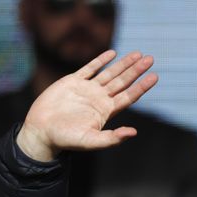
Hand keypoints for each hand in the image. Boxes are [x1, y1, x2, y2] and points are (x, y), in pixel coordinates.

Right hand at [16, 50, 158, 161]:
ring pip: (109, 73)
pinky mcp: (72, 82)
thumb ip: (112, 138)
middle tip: (150, 59)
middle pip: (123, 82)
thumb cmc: (66, 139)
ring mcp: (87, 89)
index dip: (142, 86)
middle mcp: (100, 99)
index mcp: (106, 111)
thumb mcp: (91, 141)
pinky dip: (101, 60)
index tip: (155, 76)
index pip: (129, 96)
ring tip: (138, 54)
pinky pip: (89, 68)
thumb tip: (133, 133)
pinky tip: (112, 54)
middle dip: (136, 70)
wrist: (42, 131)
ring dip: (123, 64)